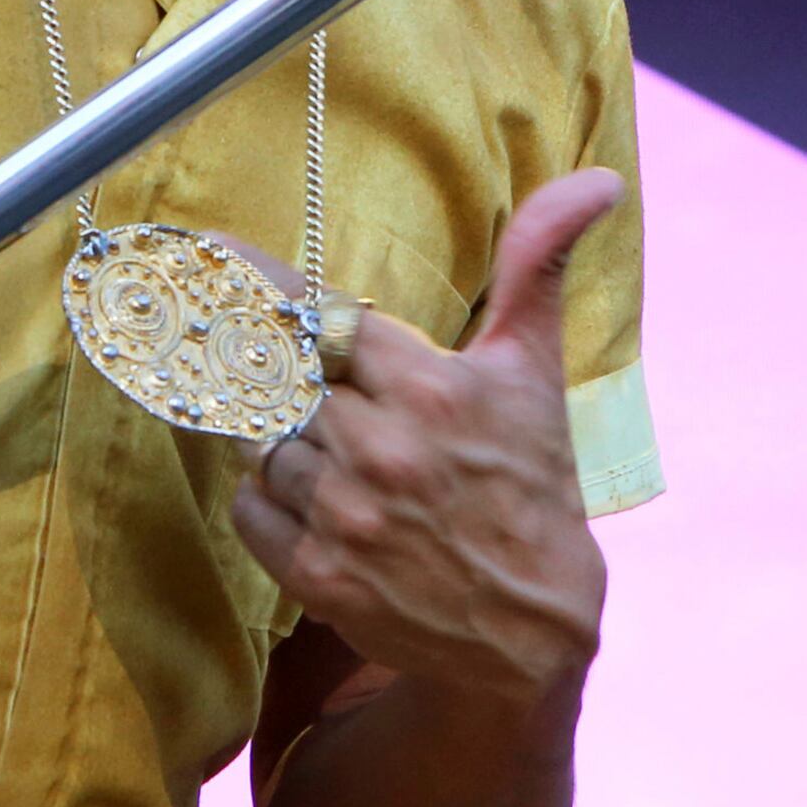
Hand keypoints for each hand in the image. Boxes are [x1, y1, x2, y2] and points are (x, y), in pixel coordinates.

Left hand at [229, 170, 617, 710]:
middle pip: (279, 381)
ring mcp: (347, 518)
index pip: (319, 317)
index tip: (213, 252)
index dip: (264, 286)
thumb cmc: (530, 483)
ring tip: (331, 453)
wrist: (530, 626)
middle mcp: (383, 451)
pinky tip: (315, 500)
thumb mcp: (533, 370)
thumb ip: (539, 266)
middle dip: (282, 376)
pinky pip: (250, 508)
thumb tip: (593, 180)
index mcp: (433, 389)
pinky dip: (267, 499)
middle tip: (285, 374)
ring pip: (261, 444)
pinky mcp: (320, 576)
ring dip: (281, 440)